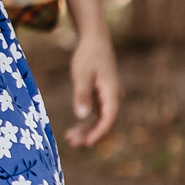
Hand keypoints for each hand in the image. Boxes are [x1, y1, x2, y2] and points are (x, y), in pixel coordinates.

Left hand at [65, 26, 121, 146]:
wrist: (95, 41)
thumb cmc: (88, 56)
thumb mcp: (81, 75)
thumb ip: (82, 95)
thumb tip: (81, 115)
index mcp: (112, 93)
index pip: (108, 119)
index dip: (98, 133)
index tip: (86, 143)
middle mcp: (114, 98)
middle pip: (105, 123)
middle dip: (90, 135)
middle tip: (72, 143)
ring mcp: (109, 98)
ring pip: (101, 120)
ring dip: (88, 131)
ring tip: (70, 139)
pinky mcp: (103, 96)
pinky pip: (98, 115)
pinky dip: (87, 122)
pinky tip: (74, 130)